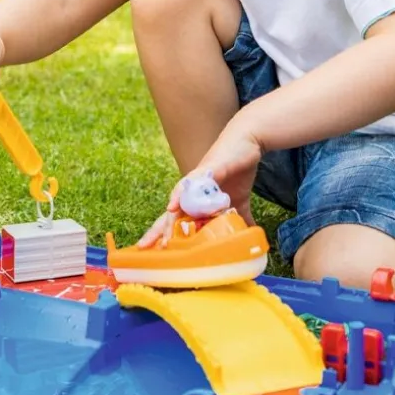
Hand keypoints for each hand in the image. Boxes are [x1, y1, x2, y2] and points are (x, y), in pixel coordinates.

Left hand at [136, 121, 262, 248]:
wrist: (248, 142)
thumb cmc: (239, 169)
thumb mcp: (239, 201)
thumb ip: (239, 217)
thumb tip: (248, 234)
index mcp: (198, 199)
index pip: (178, 221)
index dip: (166, 235)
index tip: (155, 253)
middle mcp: (192, 190)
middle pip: (170, 214)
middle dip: (157, 231)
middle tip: (145, 248)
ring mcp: (197, 180)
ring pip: (178, 202)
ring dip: (169, 221)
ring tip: (164, 239)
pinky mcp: (207, 170)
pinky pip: (190, 183)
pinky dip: (181, 194)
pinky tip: (173, 206)